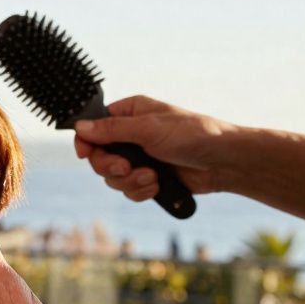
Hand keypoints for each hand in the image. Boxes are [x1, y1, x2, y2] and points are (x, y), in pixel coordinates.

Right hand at [73, 95, 237, 200]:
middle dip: (112, 167)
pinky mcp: (148, 177)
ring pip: (113, 177)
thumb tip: (80, 127)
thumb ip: (111, 129)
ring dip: (130, 181)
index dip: (86, 142)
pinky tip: (157, 184)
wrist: (224, 162)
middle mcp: (131, 135)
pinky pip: (128, 189)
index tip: (86, 154)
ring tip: (151, 177)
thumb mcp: (148, 128)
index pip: (93, 127)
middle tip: (127, 167)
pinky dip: (140, 190)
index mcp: (130, 114)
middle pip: (99, 156)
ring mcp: (139, 157)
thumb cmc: (193, 135)